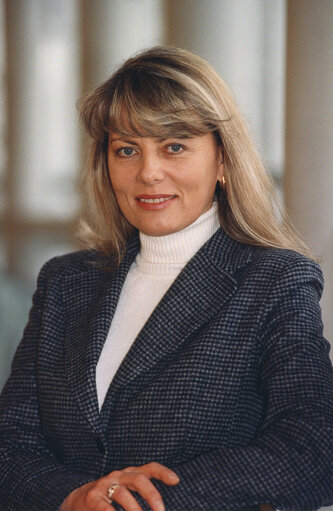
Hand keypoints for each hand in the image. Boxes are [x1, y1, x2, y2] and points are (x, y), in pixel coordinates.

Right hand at [60, 462, 179, 510]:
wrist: (76, 499)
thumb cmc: (108, 498)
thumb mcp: (126, 492)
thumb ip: (142, 495)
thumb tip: (162, 507)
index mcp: (129, 474)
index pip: (149, 468)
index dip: (163, 472)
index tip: (176, 480)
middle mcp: (118, 476)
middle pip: (139, 478)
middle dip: (152, 495)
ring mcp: (104, 485)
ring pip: (123, 494)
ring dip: (135, 510)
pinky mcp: (92, 498)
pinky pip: (105, 508)